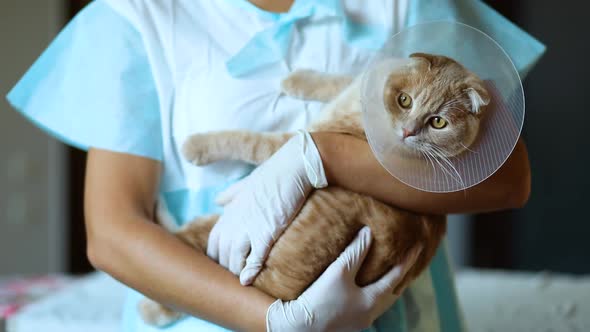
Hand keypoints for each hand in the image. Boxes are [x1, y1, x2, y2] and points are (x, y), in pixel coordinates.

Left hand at [207, 131, 326, 284]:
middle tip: (236, 278)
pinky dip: (250, 271)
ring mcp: (250, 226)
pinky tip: (249, 280)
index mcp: (230, 210)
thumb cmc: (273, 173)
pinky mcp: (267, 231)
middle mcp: (235, 219)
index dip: (218, 256)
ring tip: (243, 281)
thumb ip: (231, 194)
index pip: (214, 241)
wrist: (294, 166)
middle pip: (222, 253)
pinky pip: (254, 258)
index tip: (226, 265)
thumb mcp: (247, 182)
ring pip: (234, 258)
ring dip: (237, 272)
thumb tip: (217, 200)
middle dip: (226, 268)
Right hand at [266, 227, 420, 331]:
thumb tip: (369, 232)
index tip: (418, 246)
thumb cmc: (320, 299)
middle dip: (400, 276)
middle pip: (392, 292)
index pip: (396, 277)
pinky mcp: (347, 322)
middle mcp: (370, 314)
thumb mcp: (339, 271)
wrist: (298, 326)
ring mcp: (359, 320)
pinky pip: (368, 304)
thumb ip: (356, 251)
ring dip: (386, 285)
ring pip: (381, 300)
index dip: (407, 260)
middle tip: (406, 260)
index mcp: (372, 301)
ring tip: (388, 271)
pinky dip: (373, 292)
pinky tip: (364, 286)